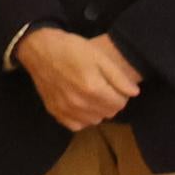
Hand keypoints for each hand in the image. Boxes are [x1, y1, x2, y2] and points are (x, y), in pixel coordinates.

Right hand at [17, 27, 139, 131]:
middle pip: (108, 113)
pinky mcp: (54, 111)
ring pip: (94, 120)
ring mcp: (65, 109)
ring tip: (92, 95)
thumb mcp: (100, 57)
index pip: (120, 104)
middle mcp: (79, 103)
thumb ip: (118, 77)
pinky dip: (81, 118)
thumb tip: (134, 93)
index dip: (121, 95)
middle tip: (104, 88)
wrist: (39, 49)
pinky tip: (80, 104)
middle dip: (111, 102)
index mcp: (93, 88)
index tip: (115, 86)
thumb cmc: (72, 49)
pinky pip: (76, 125)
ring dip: (97, 111)